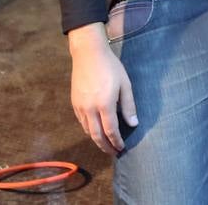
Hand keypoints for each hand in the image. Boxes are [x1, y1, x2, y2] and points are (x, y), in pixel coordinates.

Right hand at [69, 24, 137, 154]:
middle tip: (113, 153)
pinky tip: (96, 130)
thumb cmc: (111, 67)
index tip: (121, 147)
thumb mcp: (125, 84)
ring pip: (87, 130)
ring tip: (106, 144)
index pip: (111, 130)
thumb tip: (133, 123)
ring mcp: (80, 107)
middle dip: (105, 146)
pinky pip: (81, 122)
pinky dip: (89, 130)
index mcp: (104, 104)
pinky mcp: (74, 103)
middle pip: (96, 135)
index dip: (116, 141)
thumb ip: (128, 105)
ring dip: (97, 140)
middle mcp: (90, 109)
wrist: (88, 54)